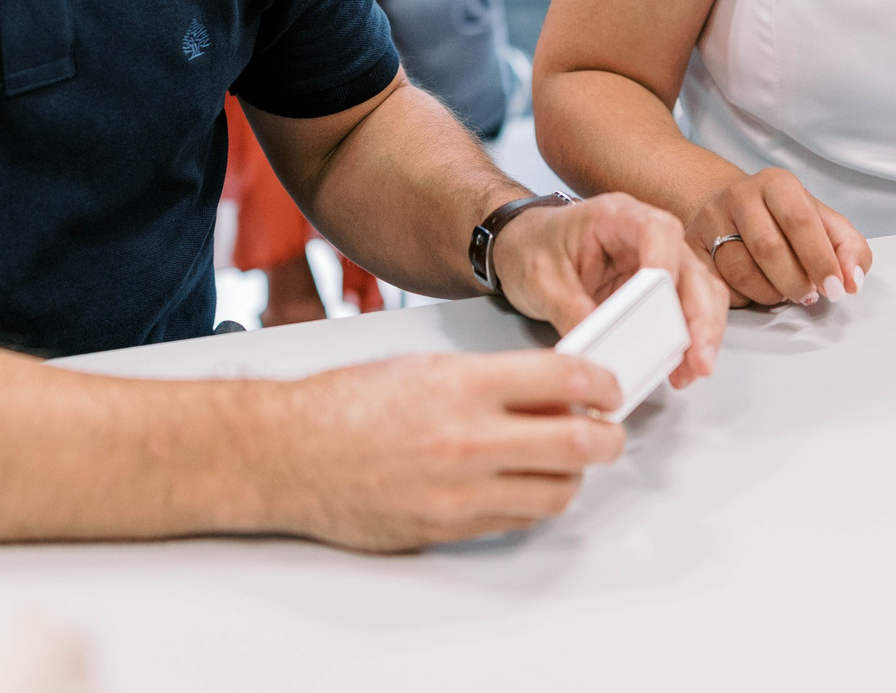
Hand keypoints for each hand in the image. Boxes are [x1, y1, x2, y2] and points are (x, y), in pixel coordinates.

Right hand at [267, 351, 625, 549]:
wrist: (288, 454)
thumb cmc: (344, 404)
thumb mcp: (424, 368)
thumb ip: (490, 381)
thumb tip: (548, 391)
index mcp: (463, 385)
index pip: (565, 378)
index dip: (601, 383)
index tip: (607, 388)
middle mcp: (469, 439)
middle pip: (577, 444)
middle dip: (607, 437)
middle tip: (607, 429)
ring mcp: (461, 491)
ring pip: (556, 492)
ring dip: (572, 476)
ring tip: (564, 460)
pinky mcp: (449, 528)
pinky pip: (515, 520)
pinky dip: (530, 501)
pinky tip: (520, 483)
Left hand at [490, 191, 725, 387]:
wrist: (521, 245)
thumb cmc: (530, 247)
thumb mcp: (540, 279)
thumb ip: (570, 310)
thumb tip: (598, 348)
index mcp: (615, 216)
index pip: (657, 231)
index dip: (666, 264)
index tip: (663, 299)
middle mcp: (645, 235)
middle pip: (690, 267)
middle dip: (699, 315)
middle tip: (697, 357)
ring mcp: (656, 261)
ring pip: (699, 291)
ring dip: (701, 332)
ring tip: (693, 370)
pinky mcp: (656, 289)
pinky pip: (684, 311)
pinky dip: (687, 339)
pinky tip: (681, 367)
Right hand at [688, 168, 871, 308]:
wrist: (730, 208)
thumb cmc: (782, 220)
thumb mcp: (823, 223)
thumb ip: (849, 248)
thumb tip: (852, 280)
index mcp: (776, 183)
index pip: (800, 220)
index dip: (820, 259)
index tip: (835, 287)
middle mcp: (739, 195)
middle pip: (768, 248)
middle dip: (795, 281)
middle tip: (809, 295)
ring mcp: (710, 220)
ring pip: (741, 271)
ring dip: (770, 293)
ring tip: (783, 290)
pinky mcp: (691, 246)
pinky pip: (719, 285)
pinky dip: (744, 296)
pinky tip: (755, 287)